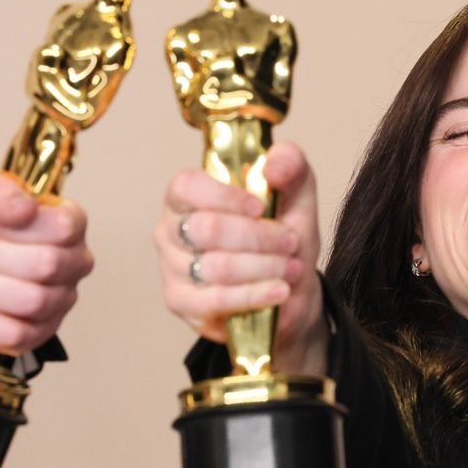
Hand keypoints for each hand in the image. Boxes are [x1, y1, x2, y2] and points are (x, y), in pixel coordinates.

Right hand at [154, 139, 329, 376]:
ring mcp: (171, 267)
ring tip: (290, 268)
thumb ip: (290, 165)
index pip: (186, 186)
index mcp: (188, 196)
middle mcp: (171, 229)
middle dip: (259, 237)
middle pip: (207, 229)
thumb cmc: (281, 238)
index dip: (225, 196)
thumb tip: (272, 168)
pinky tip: (278, 291)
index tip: (260, 207)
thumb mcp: (296, 195)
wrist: (288, 289)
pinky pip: (215, 300)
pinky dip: (254, 295)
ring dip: (264, 267)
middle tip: (289, 242)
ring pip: (217, 266)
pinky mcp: (180, 302)